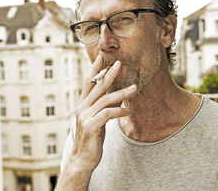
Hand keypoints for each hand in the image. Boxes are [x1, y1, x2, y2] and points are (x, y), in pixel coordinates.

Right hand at [70, 54, 136, 172]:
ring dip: (122, 93)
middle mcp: (82, 108)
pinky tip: (128, 111)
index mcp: (83, 104)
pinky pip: (107, 114)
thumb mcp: (99, 120)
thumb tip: (119, 97)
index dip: (94, 69)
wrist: (82, 159)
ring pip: (105, 99)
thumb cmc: (92, 140)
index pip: (88, 82)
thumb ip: (105, 108)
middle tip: (120, 63)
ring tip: (135, 88)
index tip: (102, 57)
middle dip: (109, 74)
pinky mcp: (91, 126)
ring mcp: (85, 116)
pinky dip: (119, 111)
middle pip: (97, 86)